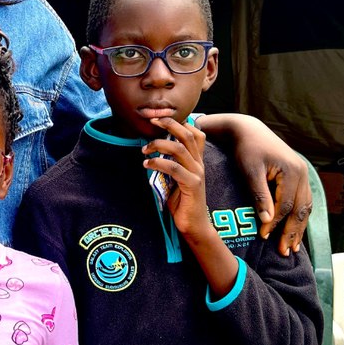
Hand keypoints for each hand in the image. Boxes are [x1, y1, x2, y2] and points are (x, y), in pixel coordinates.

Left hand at [141, 118, 211, 238]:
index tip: (160, 118)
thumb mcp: (176, 178)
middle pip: (187, 134)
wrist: (195, 225)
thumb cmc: (183, 202)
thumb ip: (171, 164)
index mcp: (197, 160)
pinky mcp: (192, 185)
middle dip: (169, 124)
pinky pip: (174, 168)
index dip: (179, 122)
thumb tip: (154, 150)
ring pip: (179, 148)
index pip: (195, 132)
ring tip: (144, 150)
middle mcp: (199, 163)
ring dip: (158, 145)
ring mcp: (197, 174)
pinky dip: (158, 163)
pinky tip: (147, 165)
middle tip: (152, 122)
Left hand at [221, 117, 310, 254]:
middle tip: (284, 252)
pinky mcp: (298, 175)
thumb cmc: (246, 150)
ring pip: (305, 207)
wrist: (248, 131)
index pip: (285, 205)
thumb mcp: (250, 171)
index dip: (275, 224)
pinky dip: (299, 216)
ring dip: (299, 227)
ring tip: (292, 247)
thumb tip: (268, 221)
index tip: (263, 237)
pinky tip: (295, 229)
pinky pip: (303, 200)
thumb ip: (260, 196)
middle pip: (300, 209)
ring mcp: (303, 174)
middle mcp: (302, 173)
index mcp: (292, 172)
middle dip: (292, 232)